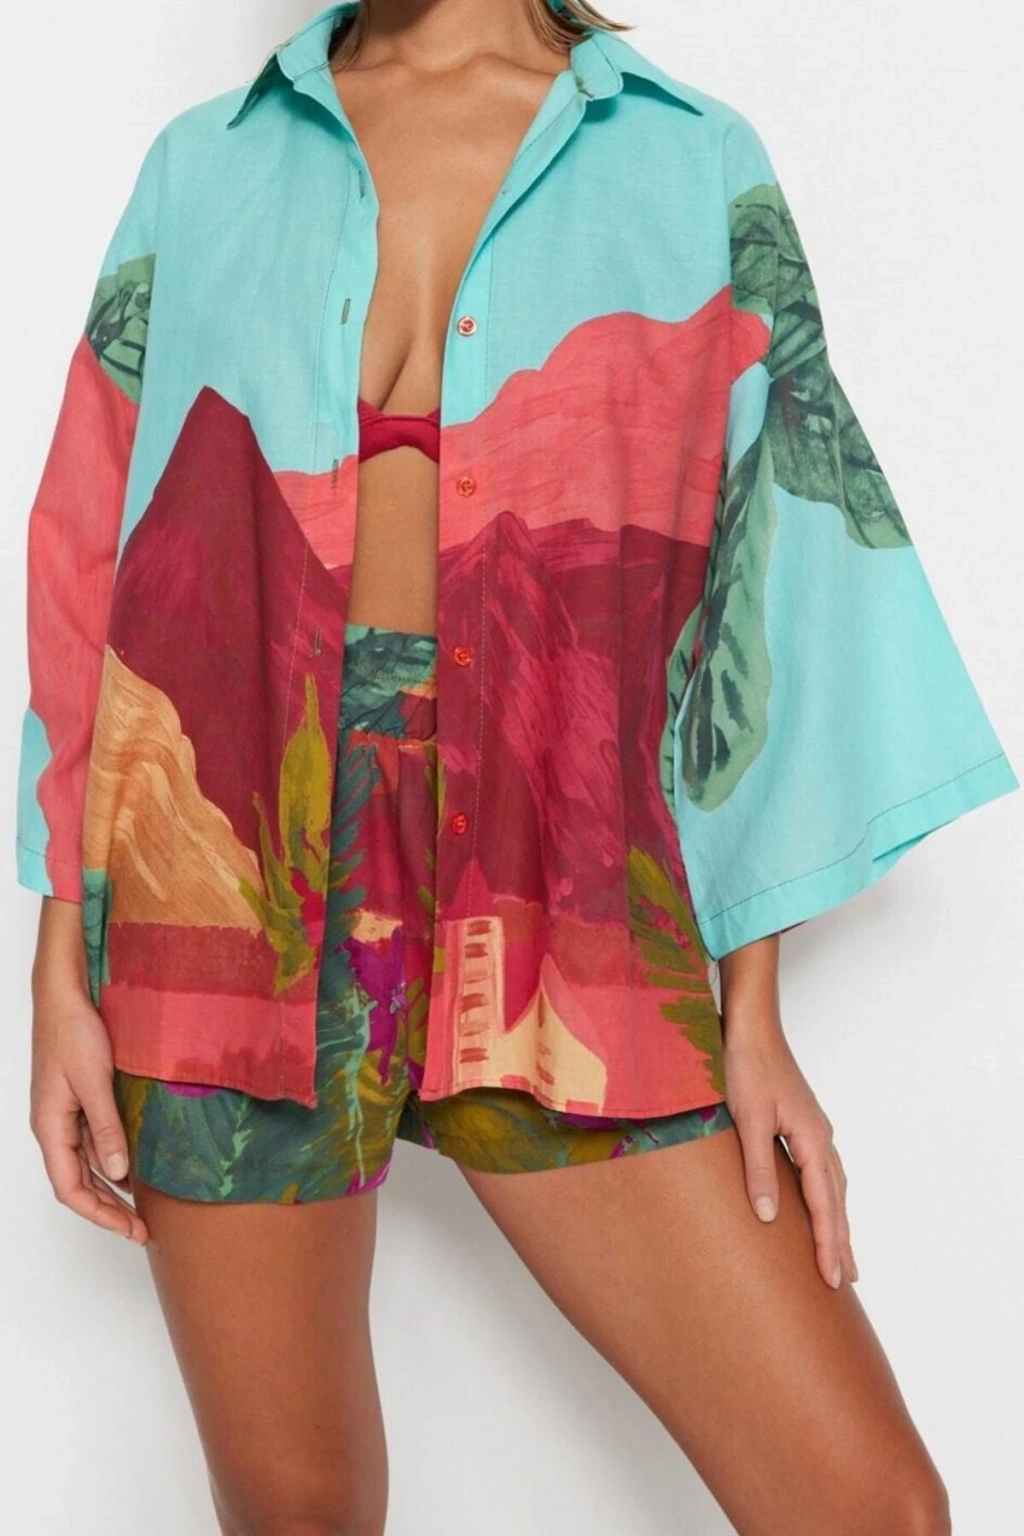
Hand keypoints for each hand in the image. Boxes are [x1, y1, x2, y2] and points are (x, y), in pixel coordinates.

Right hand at [29, 904, 148, 1244]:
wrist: (64, 995)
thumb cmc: (73, 1032)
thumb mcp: (94, 1081)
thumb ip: (106, 1128)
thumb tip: (118, 1174)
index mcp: (50, 1126)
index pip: (69, 1188)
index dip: (99, 1214)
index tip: (130, 1230)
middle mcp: (54, 1126)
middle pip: (77, 1183)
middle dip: (107, 1210)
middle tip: (142, 1229)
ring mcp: (65, 1114)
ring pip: (85, 1164)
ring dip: (110, 1188)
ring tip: (141, 1208)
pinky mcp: (78, 1100)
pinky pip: (92, 1142)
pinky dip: (111, 1160)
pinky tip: (133, 1167)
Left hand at [723, 1013, 856, 1289]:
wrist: (752, 1027)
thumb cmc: (747, 1067)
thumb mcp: (747, 1119)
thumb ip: (759, 1168)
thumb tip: (769, 1217)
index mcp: (811, 1140)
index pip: (824, 1204)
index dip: (828, 1243)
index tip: (832, 1279)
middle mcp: (821, 1137)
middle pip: (836, 1200)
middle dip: (840, 1241)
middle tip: (845, 1281)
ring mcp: (814, 1129)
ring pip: (833, 1186)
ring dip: (837, 1221)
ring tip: (841, 1253)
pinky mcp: (803, 1123)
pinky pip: (822, 1171)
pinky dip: (827, 1196)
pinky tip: (821, 1204)